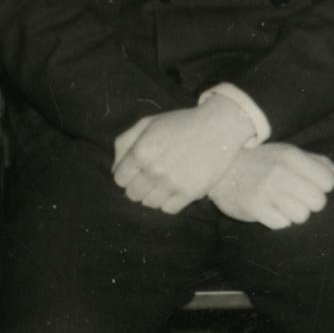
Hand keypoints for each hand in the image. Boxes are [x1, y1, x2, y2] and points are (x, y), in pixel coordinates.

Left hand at [112, 99, 255, 214]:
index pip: (119, 179)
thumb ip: (125, 143)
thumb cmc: (180, 122)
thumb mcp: (148, 123)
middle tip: (149, 177)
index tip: (135, 171)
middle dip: (137, 186)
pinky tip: (174, 189)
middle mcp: (154, 170)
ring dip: (152, 195)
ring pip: (149, 204)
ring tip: (162, 183)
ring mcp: (172, 183)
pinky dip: (168, 202)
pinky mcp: (190, 193)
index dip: (126, 175)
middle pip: (132, 195)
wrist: (218, 126)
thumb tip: (114, 169)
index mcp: (141, 151)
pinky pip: (169, 209)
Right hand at [207, 142, 333, 228]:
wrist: (221, 167)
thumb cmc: (261, 160)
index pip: (328, 181)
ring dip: (294, 213)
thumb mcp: (289, 153)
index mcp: (292, 156)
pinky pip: (282, 224)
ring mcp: (267, 192)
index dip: (323, 186)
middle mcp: (280, 173)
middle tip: (296, 196)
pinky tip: (270, 209)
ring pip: (302, 216)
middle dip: (310, 202)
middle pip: (318, 202)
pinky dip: (278, 220)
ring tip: (282, 203)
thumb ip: (319, 163)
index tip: (310, 184)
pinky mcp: (255, 209)